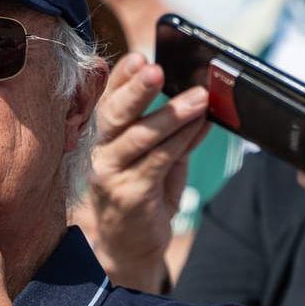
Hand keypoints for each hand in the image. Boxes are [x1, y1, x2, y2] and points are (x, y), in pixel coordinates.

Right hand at [84, 53, 208, 291]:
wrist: (133, 249)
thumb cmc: (146, 198)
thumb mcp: (163, 160)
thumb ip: (178, 134)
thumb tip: (203, 104)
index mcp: (105, 139)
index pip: (109, 102)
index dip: (122, 78)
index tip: (138, 56)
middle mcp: (101, 154)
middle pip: (115, 115)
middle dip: (137, 90)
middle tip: (156, 68)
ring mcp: (110, 176)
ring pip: (139, 137)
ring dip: (171, 114)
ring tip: (199, 98)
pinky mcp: (129, 196)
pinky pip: (156, 162)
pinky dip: (179, 142)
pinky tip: (197, 126)